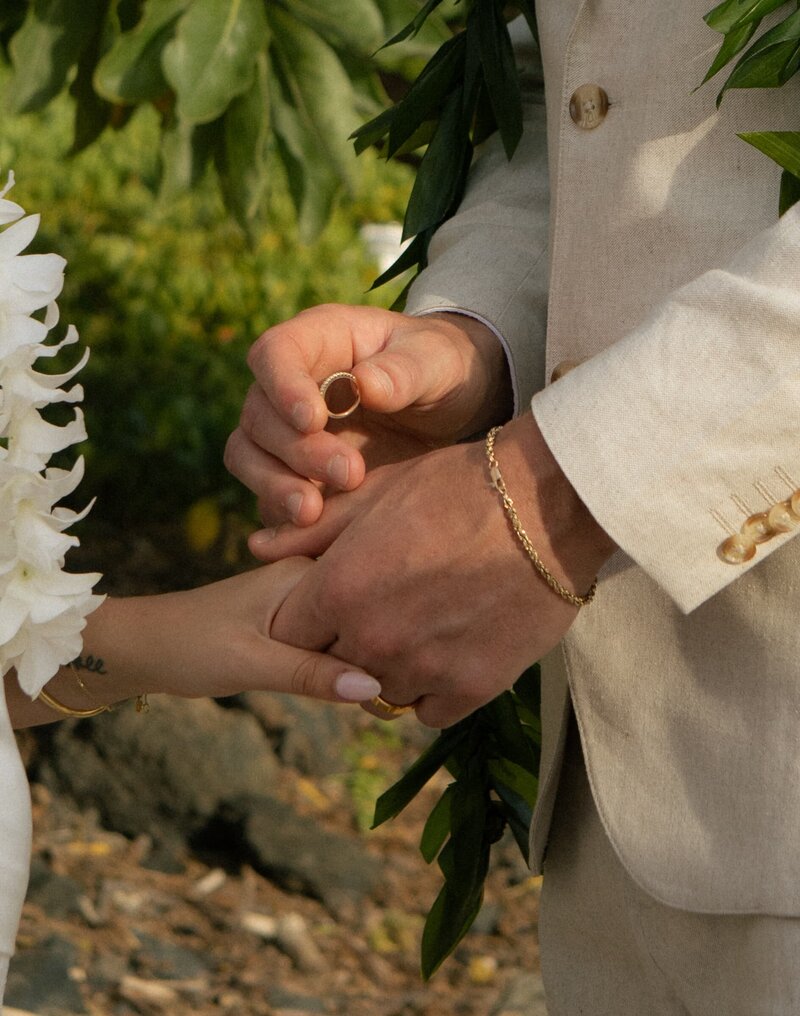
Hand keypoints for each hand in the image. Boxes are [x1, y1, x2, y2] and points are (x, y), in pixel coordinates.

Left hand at [8, 559, 382, 728]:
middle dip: (381, 657)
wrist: (142, 646)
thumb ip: (312, 676)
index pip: (368, 603)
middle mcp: (310, 577)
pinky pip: (335, 643)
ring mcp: (305, 598)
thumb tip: (374, 690)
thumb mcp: (252, 664)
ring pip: (353, 633)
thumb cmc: (188, 646)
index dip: (389, 643)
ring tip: (378, 702)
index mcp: (305, 573)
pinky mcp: (296, 619)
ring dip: (363, 664)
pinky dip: (343, 667)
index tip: (402, 687)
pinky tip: (353, 692)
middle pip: (366, 618)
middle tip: (390, 703)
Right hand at [224, 304, 511, 529]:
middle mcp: (289, 385)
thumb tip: (364, 385)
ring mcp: (284, 432)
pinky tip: (313, 532)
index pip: (274, 353)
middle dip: (297, 449)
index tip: (312, 419)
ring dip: (274, 485)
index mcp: (320, 341)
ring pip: (248, 455)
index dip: (282, 386)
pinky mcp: (291, 474)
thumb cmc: (441, 369)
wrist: (449, 412)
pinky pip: (266, 495)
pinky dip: (281, 513)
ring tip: (313, 513)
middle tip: (351, 473)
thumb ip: (406, 371)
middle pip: (259, 414)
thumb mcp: (439, 362)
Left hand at [260, 416, 614, 726]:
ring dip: (389, 666)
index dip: (308, 618)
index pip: (291, 633)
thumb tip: (256, 545)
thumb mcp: (377, 493)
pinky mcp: (471, 688)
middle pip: (333, 666)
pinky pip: (429, 710)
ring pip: (380, 691)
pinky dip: (432, 688)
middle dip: (346, 643)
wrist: (547, 504)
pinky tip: (448, 651)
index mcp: (340, 589)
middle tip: (384, 608)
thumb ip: (310, 529)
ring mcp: (422, 669)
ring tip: (420, 625)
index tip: (330, 604)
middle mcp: (372, 638)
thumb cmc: (458, 485)